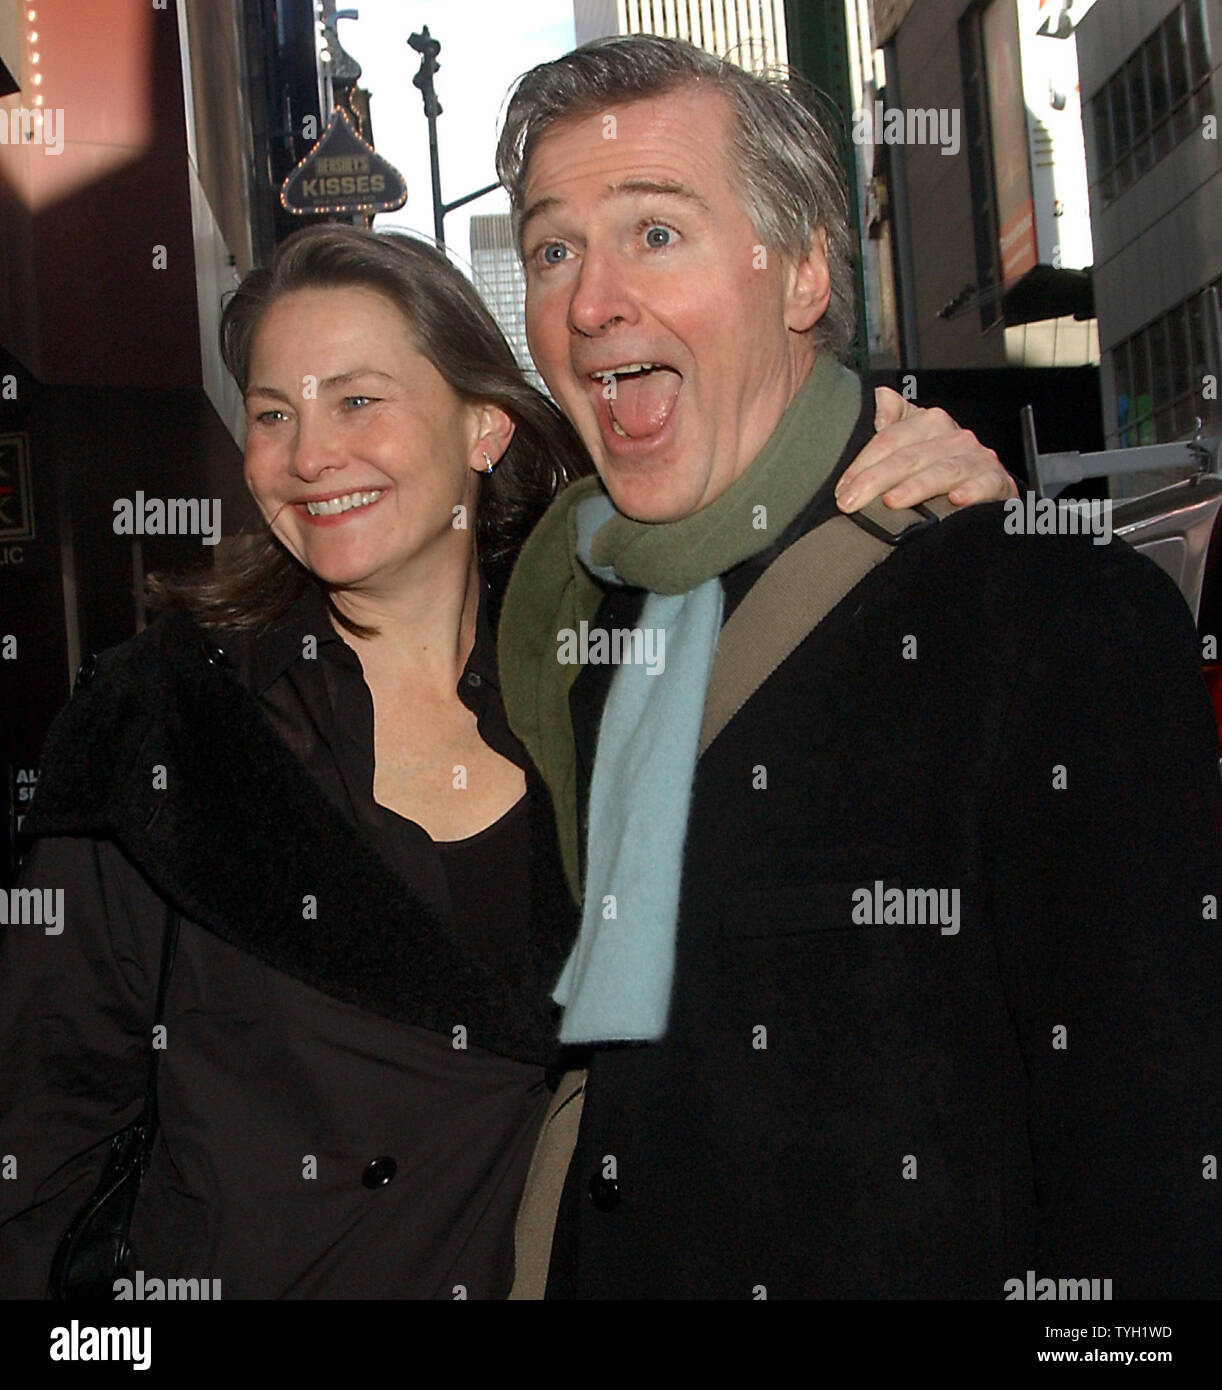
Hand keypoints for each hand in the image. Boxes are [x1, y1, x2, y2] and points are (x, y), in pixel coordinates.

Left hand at [834, 386, 1018, 512]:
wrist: (988, 485)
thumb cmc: (944, 463)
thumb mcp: (916, 436)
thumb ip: (895, 416)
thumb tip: (880, 397)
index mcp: (930, 423)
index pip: (889, 440)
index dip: (861, 464)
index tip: (842, 489)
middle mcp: (954, 438)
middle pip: (909, 457)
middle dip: (875, 480)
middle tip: (851, 502)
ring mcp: (976, 460)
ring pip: (942, 471)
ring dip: (915, 487)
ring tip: (891, 502)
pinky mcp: (997, 482)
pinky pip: (985, 484)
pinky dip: (971, 491)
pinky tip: (954, 500)